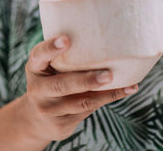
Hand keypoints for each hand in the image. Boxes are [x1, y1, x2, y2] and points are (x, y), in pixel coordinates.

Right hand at [21, 35, 137, 142]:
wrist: (35, 120)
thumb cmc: (49, 82)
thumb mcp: (47, 67)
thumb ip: (63, 57)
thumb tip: (103, 37)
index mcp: (34, 68)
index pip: (39, 55)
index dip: (51, 47)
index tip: (66, 40)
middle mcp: (37, 89)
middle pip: (62, 85)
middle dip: (86, 81)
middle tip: (108, 75)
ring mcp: (48, 109)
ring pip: (80, 102)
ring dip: (106, 94)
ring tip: (128, 86)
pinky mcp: (61, 125)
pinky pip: (88, 111)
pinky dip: (107, 99)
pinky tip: (125, 91)